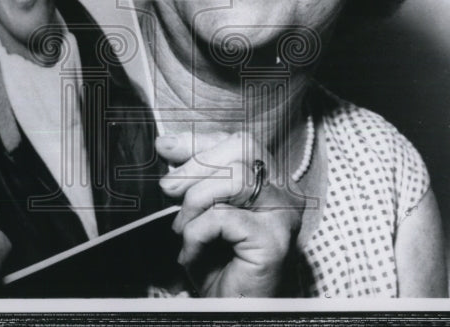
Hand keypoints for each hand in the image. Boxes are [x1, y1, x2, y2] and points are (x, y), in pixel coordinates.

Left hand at [157, 131, 302, 296]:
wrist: (229, 310)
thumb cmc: (217, 265)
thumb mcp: (200, 211)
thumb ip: (193, 177)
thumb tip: (167, 144)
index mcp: (269, 181)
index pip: (240, 142)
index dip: (201, 141)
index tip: (166, 146)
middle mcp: (284, 193)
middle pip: (243, 148)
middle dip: (196, 163)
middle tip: (167, 188)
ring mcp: (282, 215)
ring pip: (234, 178)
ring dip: (196, 202)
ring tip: (183, 230)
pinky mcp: (274, 240)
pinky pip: (223, 217)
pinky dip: (197, 233)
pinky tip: (192, 253)